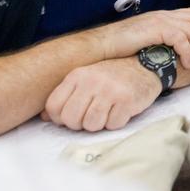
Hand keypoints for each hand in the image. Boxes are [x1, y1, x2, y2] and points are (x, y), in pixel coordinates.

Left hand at [43, 57, 161, 131]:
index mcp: (78, 75)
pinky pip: (112, 125)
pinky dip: (117, 122)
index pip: (54, 107)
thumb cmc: (112, 76)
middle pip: (71, 120)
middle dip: (80, 124)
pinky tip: (121, 109)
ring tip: (107, 111)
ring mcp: (110, 90)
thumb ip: (65, 96)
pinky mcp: (127, 100)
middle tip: (92, 115)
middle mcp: (92, 81)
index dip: (60, 118)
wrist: (146, 65)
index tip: (73, 115)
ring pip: (91, 125)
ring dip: (100, 124)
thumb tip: (44, 116)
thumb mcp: (86, 79)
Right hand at [95, 8, 189, 69]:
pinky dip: (187, 51)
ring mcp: (159, 21)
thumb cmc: (121, 47)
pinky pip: (178, 39)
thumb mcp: (145, 41)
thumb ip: (160, 41)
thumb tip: (172, 51)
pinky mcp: (155, 30)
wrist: (101, 46)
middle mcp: (163, 15)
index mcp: (163, 16)